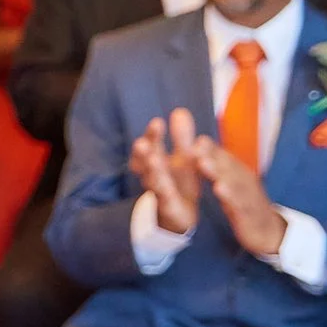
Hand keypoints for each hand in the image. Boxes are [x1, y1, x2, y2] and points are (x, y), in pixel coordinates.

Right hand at [132, 110, 204, 237]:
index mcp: (157, 160)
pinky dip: (165, 194)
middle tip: (142, 143)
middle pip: (146, 161)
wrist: (180, 216)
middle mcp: (153, 174)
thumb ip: (181, 137)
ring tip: (152, 159)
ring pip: (153, 180)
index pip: (151, 144)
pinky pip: (166, 200)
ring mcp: (159, 191)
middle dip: (144, 152)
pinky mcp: (168, 207)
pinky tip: (167, 189)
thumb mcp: (184, 158)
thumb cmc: (179, 182)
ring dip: (152, 171)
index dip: (152, 135)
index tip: (158, 122)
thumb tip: (180, 110)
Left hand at [191, 137, 287, 257]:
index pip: (223, 157)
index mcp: (238, 173)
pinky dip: (230, 196)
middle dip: (211, 154)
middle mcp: (244, 180)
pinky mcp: (249, 213)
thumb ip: (218, 165)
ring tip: (203, 162)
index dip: (210, 148)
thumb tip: (200, 144)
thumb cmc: (246, 203)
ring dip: (218, 171)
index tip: (195, 138)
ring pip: (233, 181)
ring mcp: (248, 196)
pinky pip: (239, 203)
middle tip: (195, 146)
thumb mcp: (232, 184)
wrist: (270, 231)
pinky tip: (219, 189)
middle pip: (227, 165)